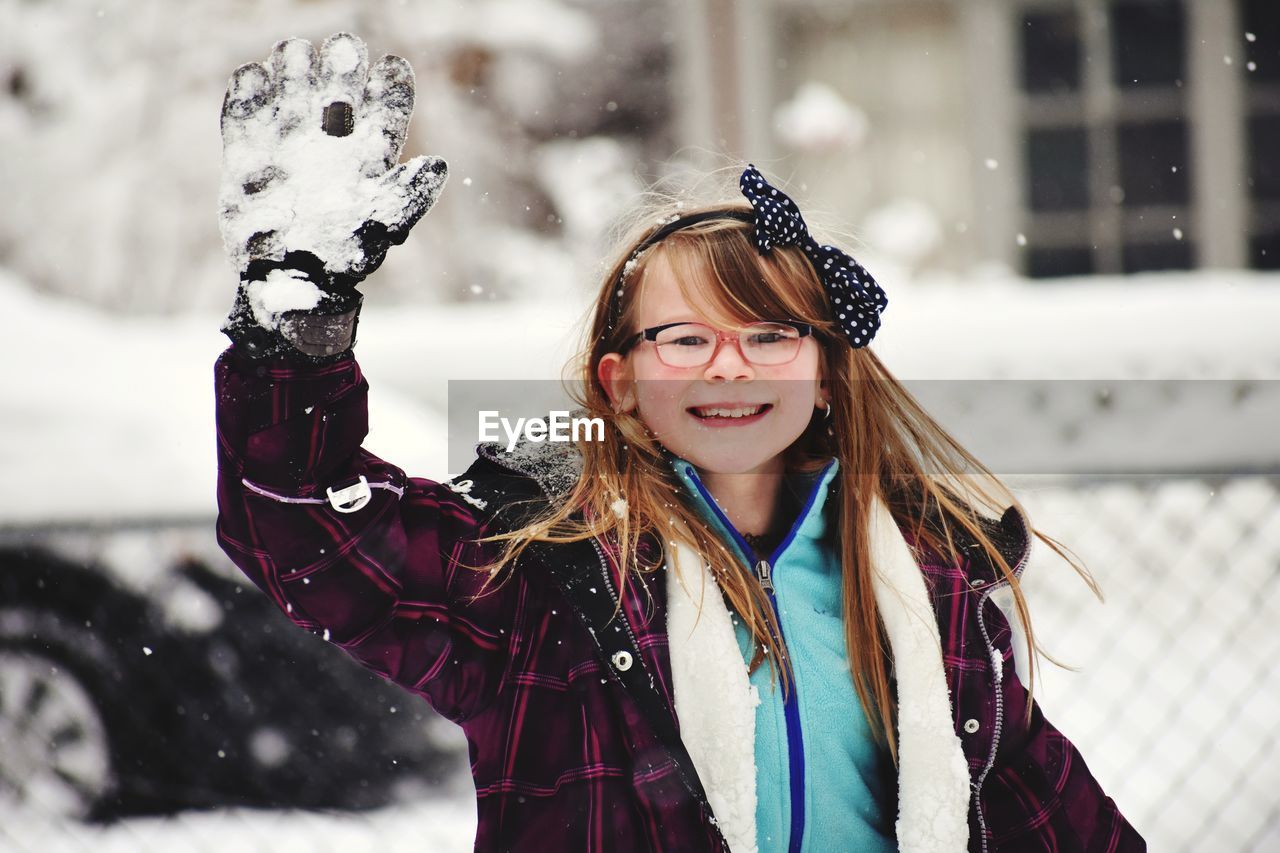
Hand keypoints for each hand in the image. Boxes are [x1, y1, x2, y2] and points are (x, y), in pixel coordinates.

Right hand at [219, 33, 446, 359]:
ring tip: (296, 52)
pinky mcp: (246, 161)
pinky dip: (247, 94)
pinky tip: (254, 75)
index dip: (390, 87)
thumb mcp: (382, 230)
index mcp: (368, 163)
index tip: (391, 67)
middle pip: (338, 93)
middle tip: (343, 47)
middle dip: (341, 66)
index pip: (385, 113)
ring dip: (295, 70)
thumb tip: (439, 164)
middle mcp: (330, 150)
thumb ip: (409, 196)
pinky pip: (245, 117)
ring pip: (293, 95)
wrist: (290, 290)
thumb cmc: (343, 265)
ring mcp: (288, 152)